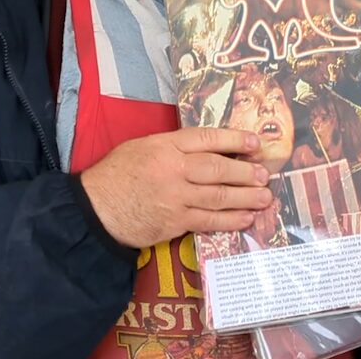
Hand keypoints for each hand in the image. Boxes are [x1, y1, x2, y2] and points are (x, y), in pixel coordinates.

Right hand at [80, 128, 271, 247]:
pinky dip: (231, 220)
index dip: (235, 139)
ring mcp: (175, 198)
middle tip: (265, 175)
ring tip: (265, 197)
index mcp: (165, 145)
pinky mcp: (174, 222)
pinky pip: (209, 221)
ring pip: (219, 196)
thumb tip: (210, 147)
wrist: (95, 210)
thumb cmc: (117, 174)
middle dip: (246, 172)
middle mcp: (173, 169)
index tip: (255, 142)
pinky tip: (247, 218)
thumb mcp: (142, 146)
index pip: (207, 138)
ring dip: (246, 197)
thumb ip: (173, 145)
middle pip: (219, 168)